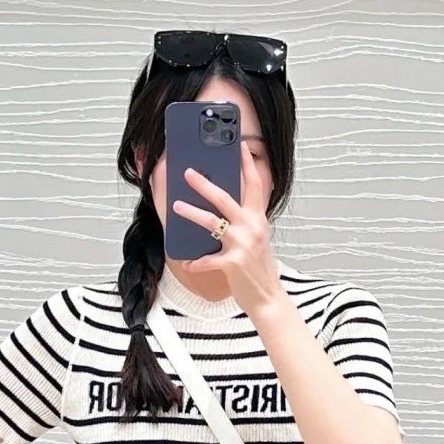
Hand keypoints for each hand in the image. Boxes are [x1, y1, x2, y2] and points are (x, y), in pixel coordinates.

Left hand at [170, 138, 281, 316]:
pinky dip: (196, 262)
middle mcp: (252, 227)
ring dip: (192, 213)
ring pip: (212, 222)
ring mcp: (243, 244)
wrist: (267, 297)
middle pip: (225, 198)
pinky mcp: (234, 263)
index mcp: (258, 218)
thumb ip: (243, 221)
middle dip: (204, 184)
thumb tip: (220, 207)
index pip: (254, 185)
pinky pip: (208, 260)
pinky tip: (186, 262)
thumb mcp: (255, 238)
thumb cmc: (257, 267)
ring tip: (176, 205)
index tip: (239, 146)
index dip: (247, 164)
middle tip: (188, 172)